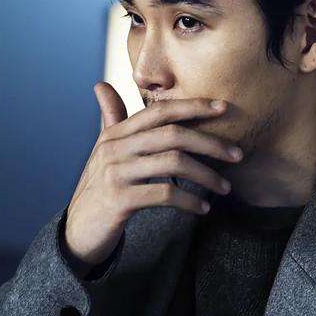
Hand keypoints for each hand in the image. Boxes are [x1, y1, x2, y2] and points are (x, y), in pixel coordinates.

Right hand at [63, 81, 242, 267]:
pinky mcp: (119, 200)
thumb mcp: (104, 150)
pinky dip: (190, 200)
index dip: (193, 106)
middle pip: (173, 135)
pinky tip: (203, 208)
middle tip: (237, 154)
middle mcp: (114, 148)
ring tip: (225, 187)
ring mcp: (115, 173)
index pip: (160, 111)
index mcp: (116, 133)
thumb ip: (111, 119)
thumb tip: (101, 85)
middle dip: (210, 143)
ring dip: (206, 175)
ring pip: (173, 163)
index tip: (224, 107)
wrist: (78, 230)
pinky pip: (165, 193)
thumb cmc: (99, 186)